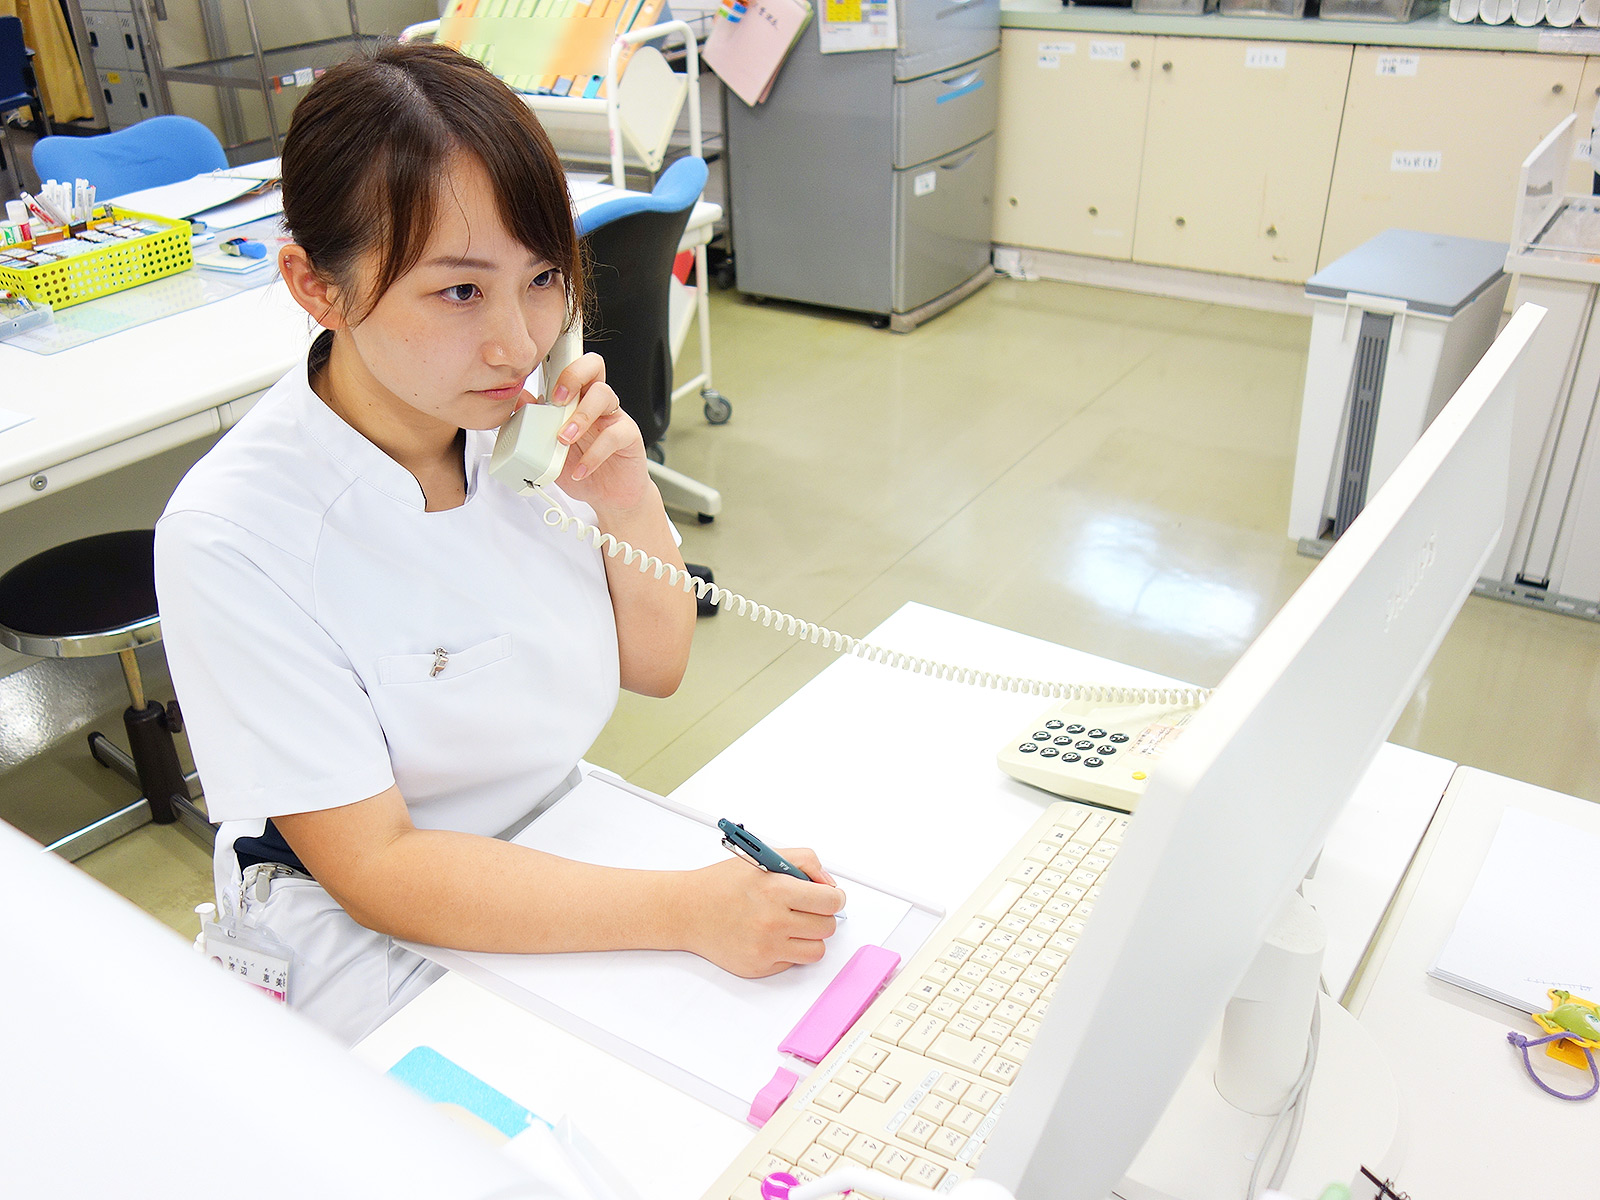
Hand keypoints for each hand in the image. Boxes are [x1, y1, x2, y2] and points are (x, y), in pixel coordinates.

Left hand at [540, 352, 651, 513]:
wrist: (609, 497)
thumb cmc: (581, 469)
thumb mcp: (550, 450)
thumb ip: (535, 425)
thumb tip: (519, 401)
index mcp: (577, 399)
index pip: (571, 366)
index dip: (558, 365)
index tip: (541, 385)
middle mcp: (596, 403)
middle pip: (593, 364)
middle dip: (572, 376)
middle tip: (556, 401)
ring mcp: (614, 417)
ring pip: (604, 394)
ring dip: (580, 415)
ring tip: (564, 439)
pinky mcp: (629, 437)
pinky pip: (614, 435)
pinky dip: (594, 454)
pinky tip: (580, 469)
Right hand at [678, 850, 846, 977]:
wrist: (687, 910)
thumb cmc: (724, 883)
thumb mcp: (764, 857)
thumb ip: (805, 862)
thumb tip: (830, 886)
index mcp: (776, 889)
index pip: (830, 901)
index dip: (834, 897)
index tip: (829, 897)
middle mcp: (772, 921)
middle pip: (827, 927)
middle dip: (821, 916)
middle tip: (806, 908)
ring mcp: (766, 948)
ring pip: (816, 950)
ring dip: (809, 937)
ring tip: (791, 924)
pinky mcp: (759, 967)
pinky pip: (793, 963)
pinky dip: (787, 951)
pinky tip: (769, 936)